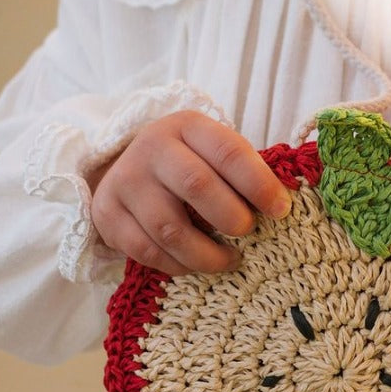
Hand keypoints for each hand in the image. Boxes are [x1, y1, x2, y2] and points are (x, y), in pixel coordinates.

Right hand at [89, 110, 291, 274]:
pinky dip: (179, 265)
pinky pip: (148, 251)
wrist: (127, 168)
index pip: (228, 151)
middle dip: (232, 217)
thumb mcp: (212, 152)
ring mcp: (126, 181)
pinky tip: (196, 264)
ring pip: (170, 227)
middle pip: (196, 185)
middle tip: (249, 232)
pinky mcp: (108, 215)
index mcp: (187, 126)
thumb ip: (242, 172)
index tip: (281, 210)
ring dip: (207, 253)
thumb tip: (282, 206)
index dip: (259, 183)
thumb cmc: (187, 164)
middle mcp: (152, 147)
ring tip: (230, 259)